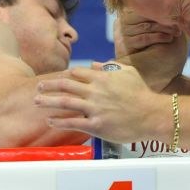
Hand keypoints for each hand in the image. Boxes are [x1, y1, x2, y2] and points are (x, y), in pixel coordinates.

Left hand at [34, 62, 164, 142]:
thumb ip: (110, 67)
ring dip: (48, 101)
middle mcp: (95, 91)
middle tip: (38, 87)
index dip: (64, 76)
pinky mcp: (97, 125)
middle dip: (50, 86)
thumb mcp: (128, 72)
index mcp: (102, 78)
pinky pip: (73, 122)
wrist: (152, 114)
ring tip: (36, 101)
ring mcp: (95, 108)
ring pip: (65, 103)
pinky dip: (60, 121)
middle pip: (66, 86)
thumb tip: (94, 64)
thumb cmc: (142, 93)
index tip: (56, 78)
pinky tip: (50, 120)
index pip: (77, 74)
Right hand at [114, 8, 179, 56]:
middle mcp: (123, 21)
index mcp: (131, 12)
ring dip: (164, 28)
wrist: (158, 75)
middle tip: (180, 22)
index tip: (177, 11)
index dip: (162, 8)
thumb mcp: (164, 28)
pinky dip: (158, 37)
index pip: (145, 5)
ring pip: (146, 26)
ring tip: (177, 32)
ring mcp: (122, 33)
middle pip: (144, 14)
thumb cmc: (164, 49)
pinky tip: (169, 38)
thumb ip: (164, 14)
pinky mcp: (125, 45)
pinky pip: (143, 38)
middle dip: (164, 18)